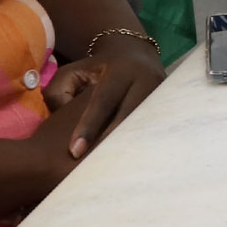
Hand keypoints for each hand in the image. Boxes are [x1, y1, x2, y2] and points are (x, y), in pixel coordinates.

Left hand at [38, 39, 163, 157]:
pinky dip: (137, 147)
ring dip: (126, 149)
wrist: (134, 55)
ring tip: (108, 171)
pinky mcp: (168, 107)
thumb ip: (59, 92)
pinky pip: (152, 131)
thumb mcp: (73, 72)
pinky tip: (125, 164)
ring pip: (143, 127)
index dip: (89, 126)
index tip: (75, 151)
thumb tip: (60, 117)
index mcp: (121, 70)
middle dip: (109, 143)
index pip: (104, 101)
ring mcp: (162, 95)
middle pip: (129, 117)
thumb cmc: (96, 69)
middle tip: (91, 168)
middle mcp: (146, 80)